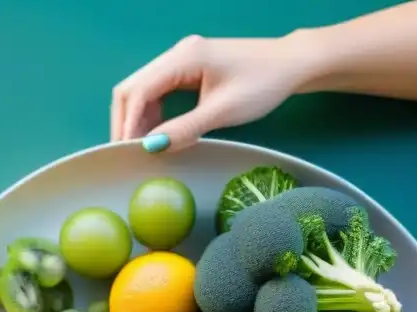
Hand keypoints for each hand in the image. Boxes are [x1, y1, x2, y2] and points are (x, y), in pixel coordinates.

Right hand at [110, 34, 314, 151]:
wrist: (291, 65)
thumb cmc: (262, 85)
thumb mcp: (223, 112)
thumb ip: (185, 129)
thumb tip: (151, 147)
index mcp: (183, 58)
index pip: (138, 90)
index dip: (128, 123)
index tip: (125, 151)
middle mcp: (177, 54)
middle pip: (132, 86)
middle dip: (125, 120)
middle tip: (127, 152)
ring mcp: (182, 59)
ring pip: (143, 89)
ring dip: (137, 117)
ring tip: (141, 147)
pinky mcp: (189, 68)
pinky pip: (159, 90)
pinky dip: (152, 112)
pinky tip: (158, 133)